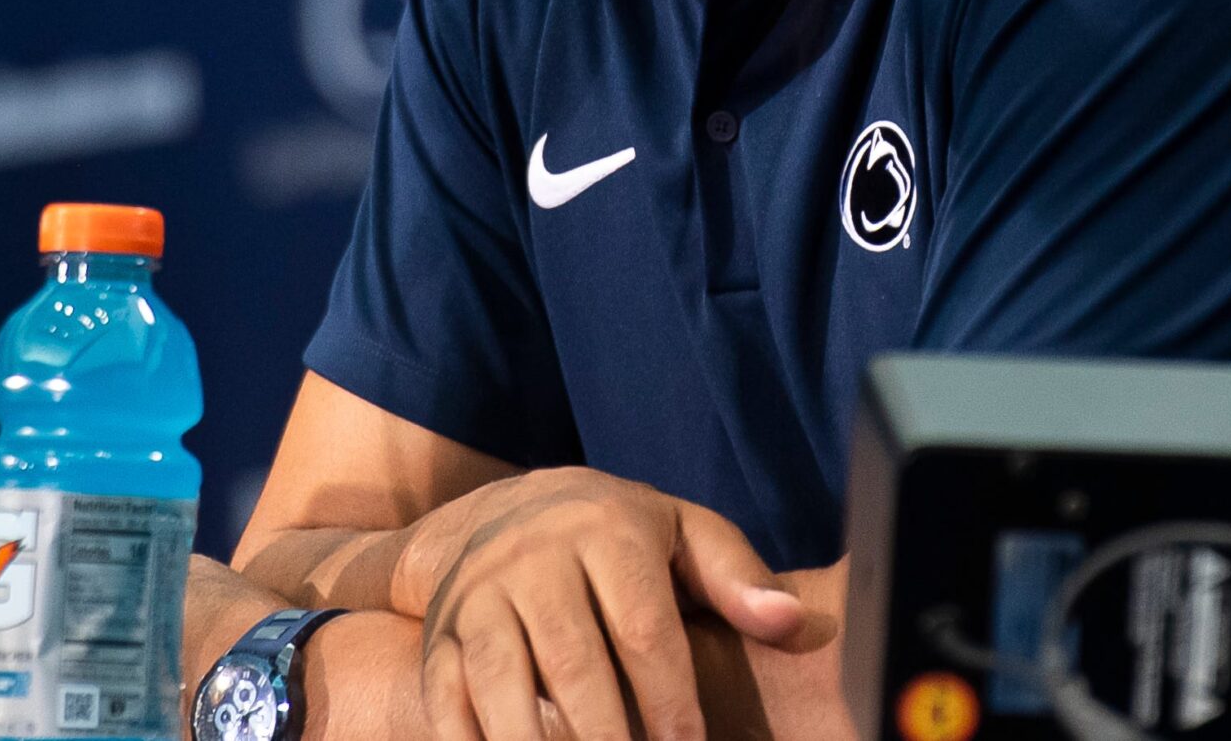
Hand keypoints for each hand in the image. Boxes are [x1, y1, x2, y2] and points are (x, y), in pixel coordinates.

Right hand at [404, 467, 808, 740]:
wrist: (504, 512)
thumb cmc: (620, 538)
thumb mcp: (683, 535)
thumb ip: (737, 579)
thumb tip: (791, 624)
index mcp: (605, 532)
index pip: (642, 625)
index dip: (669, 698)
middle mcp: (533, 558)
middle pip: (572, 661)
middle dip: (606, 737)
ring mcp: (478, 597)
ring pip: (501, 680)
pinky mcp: (439, 636)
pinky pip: (447, 699)